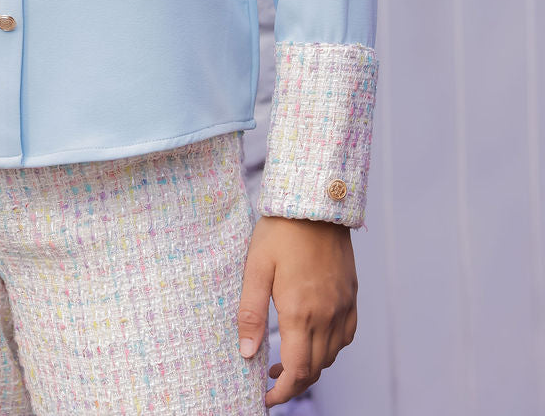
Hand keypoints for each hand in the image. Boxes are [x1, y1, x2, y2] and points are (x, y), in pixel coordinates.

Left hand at [237, 214, 357, 407]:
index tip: (266, 397)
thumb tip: (247, 353)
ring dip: (311, 366)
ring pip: (332, 355)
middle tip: (271, 379)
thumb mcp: (255, 268)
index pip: (298, 371)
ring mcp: (343, 306)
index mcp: (301, 312)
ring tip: (288, 361)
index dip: (282, 391)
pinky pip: (347, 335)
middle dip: (294, 382)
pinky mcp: (351, 295)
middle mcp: (327, 315)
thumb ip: (250, 312)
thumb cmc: (281, 231)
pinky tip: (315, 339)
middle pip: (316, 368)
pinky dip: (331, 348)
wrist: (316, 202)